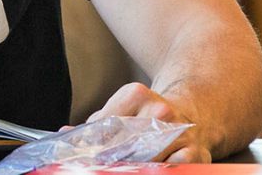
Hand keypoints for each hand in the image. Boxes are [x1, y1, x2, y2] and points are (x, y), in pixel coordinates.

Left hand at [82, 82, 212, 162]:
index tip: (86, 157)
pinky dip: (158, 171)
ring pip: (147, 160)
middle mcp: (161, 111)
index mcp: (136, 95)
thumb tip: (65, 134)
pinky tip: (149, 170)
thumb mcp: (119, 111)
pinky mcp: (196, 153)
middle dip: (110, 160)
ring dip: (134, 166)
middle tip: (101, 165)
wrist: (192, 114)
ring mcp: (180, 131)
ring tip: (125, 167)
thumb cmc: (145, 118)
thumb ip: (94, 126)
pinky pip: (172, 170)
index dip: (92, 147)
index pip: (105, 127)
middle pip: (125, 145)